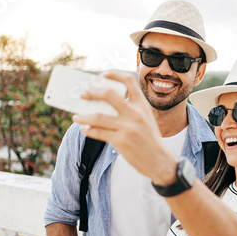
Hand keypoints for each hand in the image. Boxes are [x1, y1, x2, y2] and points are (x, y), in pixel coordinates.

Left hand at [72, 71, 177, 185]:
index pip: (129, 81)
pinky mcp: (121, 141)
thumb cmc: (149, 139)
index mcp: (142, 105)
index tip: (102, 75)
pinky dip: (88, 130)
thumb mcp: (145, 119)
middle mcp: (136, 113)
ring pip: (98, 116)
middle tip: (82, 95)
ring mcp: (128, 127)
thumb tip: (102, 105)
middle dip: (92, 93)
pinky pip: (98, 132)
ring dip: (83, 116)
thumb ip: (130, 109)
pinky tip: (85, 129)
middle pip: (108, 94)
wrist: (160, 161)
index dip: (114, 74)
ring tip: (76, 117)